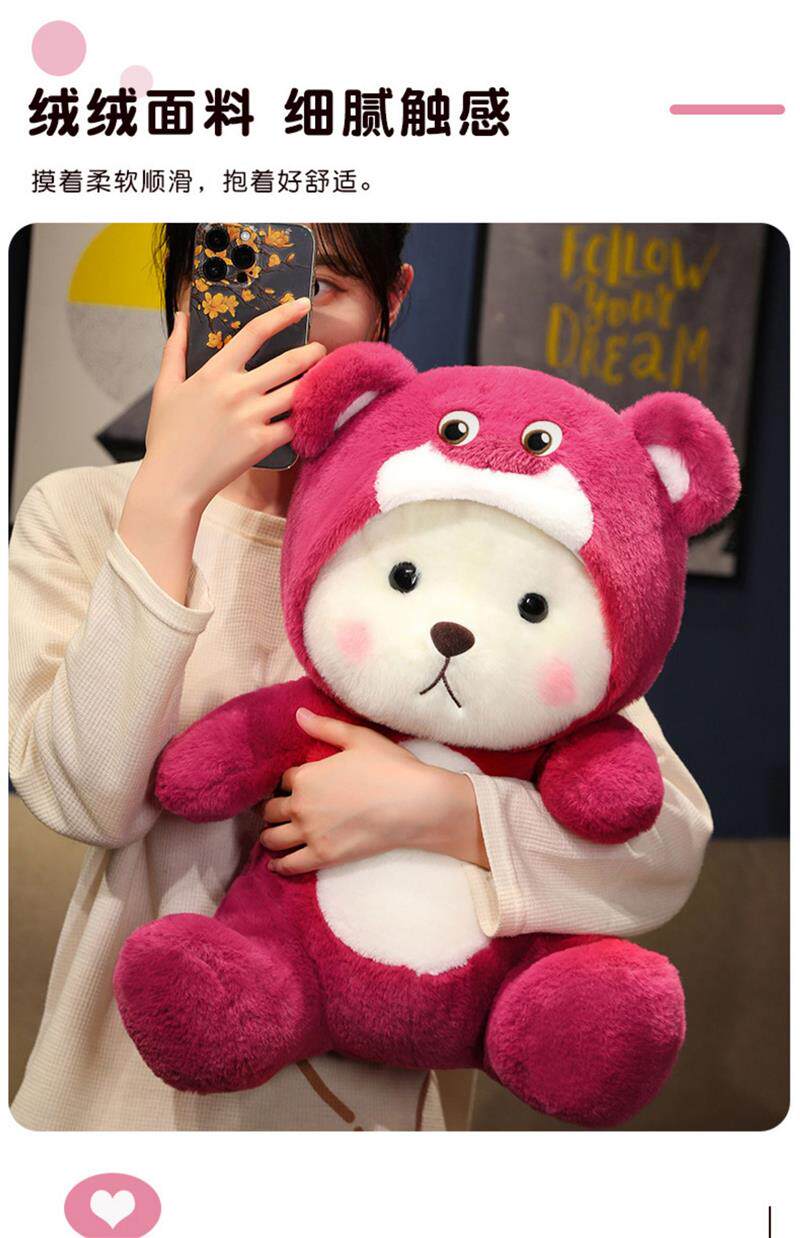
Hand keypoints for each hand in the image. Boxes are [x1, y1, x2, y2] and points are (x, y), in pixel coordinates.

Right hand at [142, 296, 324, 514]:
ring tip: (322, 380)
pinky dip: (306, 418)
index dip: (283, 315)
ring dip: (316, 383)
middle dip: (313, 353)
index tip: (302, 305)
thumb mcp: (165, 388)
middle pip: (289, 362)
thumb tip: (182, 318)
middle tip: (320, 351)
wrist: (173, 483)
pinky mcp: (261, 444)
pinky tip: (313, 413)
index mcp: (214, 372)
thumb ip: (175, 350)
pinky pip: (295, 425)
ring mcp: (251, 418)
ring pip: (298, 392)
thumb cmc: (168, 437)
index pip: (255, 332)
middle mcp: (236, 391)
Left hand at [259, 708, 487, 874]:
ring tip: (273, 836)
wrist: (415, 804)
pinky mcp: (323, 856)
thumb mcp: (358, 738)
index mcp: (305, 776)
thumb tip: (298, 714)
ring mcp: (310, 833)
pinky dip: (279, 865)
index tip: (295, 787)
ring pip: (273, 838)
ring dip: (269, 836)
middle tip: (281, 812)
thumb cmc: (390, 767)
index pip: (282, 781)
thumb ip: (325, 727)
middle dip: (274, 809)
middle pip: (272, 810)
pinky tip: (276, 864)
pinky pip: (289, 865)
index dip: (289, 783)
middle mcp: (300, 805)